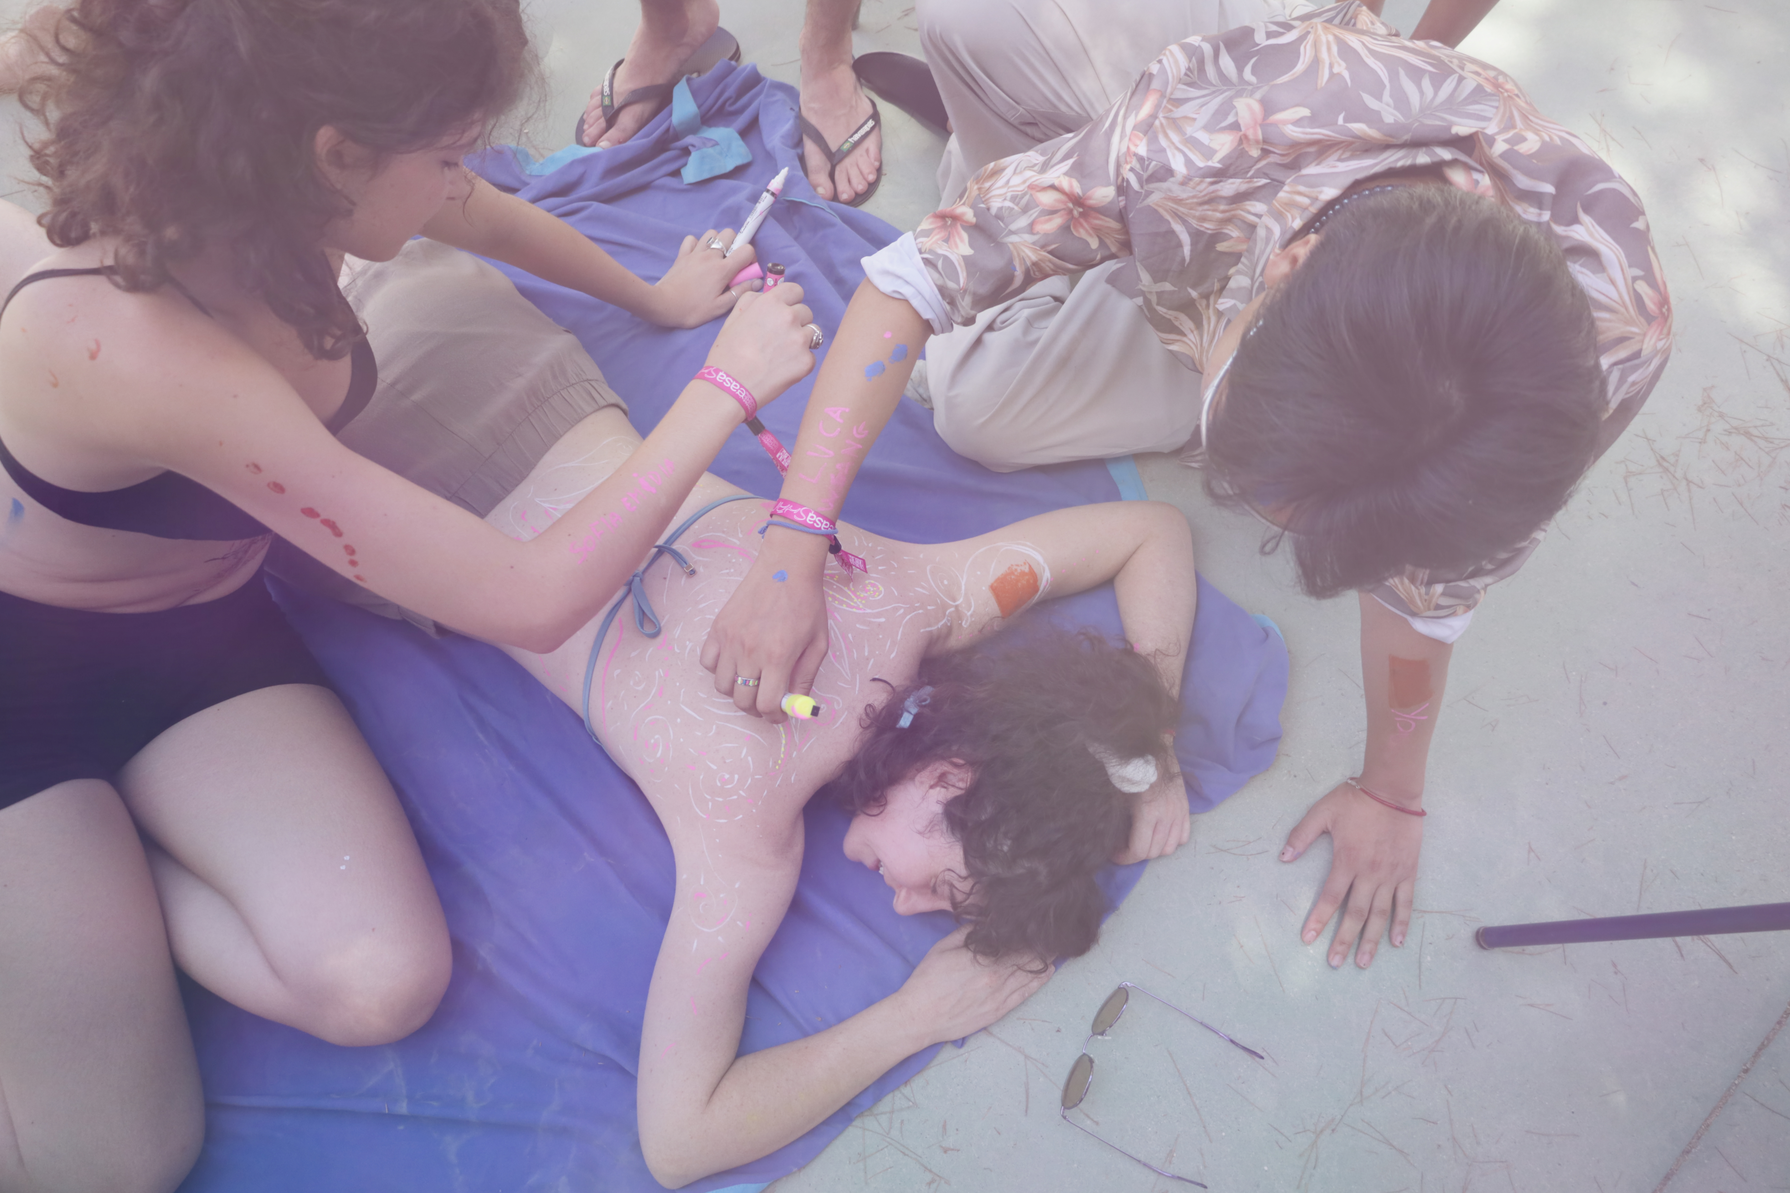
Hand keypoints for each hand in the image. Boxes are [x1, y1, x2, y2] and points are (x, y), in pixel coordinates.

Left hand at [648, 227, 759, 328]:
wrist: (663, 305)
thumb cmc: (693, 309)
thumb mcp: (720, 307)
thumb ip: (740, 292)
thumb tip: (757, 282)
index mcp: (722, 269)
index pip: (746, 250)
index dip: (750, 258)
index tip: (745, 270)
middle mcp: (710, 256)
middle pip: (729, 234)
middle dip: (735, 244)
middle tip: (730, 262)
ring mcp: (695, 253)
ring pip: (712, 234)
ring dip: (717, 242)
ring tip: (715, 258)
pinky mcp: (682, 254)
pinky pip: (692, 240)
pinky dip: (697, 244)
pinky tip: (698, 257)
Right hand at [699, 541, 829, 721]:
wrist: (786, 568)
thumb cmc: (806, 605)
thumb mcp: (817, 644)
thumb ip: (805, 678)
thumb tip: (796, 705)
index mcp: (778, 657)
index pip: (766, 706)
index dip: (773, 717)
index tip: (779, 714)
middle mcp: (750, 651)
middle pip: (741, 701)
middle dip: (755, 709)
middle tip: (766, 701)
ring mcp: (730, 639)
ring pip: (721, 686)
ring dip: (736, 691)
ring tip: (750, 682)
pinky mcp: (718, 628)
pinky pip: (707, 662)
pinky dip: (718, 669)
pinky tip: (734, 663)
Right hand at [702, 276, 814, 404]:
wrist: (730, 387)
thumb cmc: (727, 353)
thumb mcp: (734, 318)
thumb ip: (752, 300)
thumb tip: (767, 296)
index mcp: (771, 303)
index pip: (796, 290)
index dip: (790, 301)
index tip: (785, 310)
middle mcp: (789, 317)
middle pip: (806, 312)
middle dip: (796, 322)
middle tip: (779, 338)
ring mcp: (800, 340)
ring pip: (812, 333)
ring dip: (801, 340)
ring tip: (781, 354)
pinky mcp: (807, 361)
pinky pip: (810, 356)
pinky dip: (800, 362)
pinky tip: (782, 369)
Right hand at [893, 926, 1053, 1045]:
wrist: (920, 1016)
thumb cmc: (928, 980)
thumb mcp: (944, 947)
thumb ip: (968, 934)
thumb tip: (987, 923)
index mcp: (984, 959)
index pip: (1017, 943)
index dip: (1031, 933)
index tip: (1040, 923)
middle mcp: (997, 977)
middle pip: (1028, 958)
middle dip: (1042, 946)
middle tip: (1055, 934)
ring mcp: (1000, 996)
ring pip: (1030, 975)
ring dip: (1045, 961)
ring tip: (1057, 950)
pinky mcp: (999, 1011)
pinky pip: (1025, 994)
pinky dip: (1039, 982)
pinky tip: (1048, 973)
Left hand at [1112, 764, 1192, 864]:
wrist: (1153, 749)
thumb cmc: (1131, 771)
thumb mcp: (1119, 796)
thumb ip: (1120, 821)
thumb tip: (1114, 839)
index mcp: (1147, 814)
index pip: (1139, 850)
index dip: (1125, 858)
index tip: (1115, 855)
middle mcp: (1166, 817)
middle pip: (1154, 852)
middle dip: (1137, 854)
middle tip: (1125, 848)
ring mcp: (1179, 813)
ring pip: (1170, 847)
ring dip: (1155, 849)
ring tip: (1143, 842)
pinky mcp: (1186, 808)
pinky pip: (1184, 836)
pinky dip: (1172, 841)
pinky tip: (1160, 835)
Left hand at [1281, 781, 1423, 968]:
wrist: (1393, 790)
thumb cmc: (1356, 800)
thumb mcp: (1322, 812)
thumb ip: (1302, 835)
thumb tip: (1284, 858)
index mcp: (1347, 861)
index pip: (1330, 898)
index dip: (1319, 920)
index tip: (1308, 939)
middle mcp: (1369, 874)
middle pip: (1355, 914)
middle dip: (1344, 940)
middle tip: (1335, 963)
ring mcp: (1391, 875)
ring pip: (1380, 914)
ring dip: (1371, 940)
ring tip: (1363, 962)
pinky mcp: (1408, 872)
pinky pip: (1406, 903)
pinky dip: (1401, 923)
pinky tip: (1396, 942)